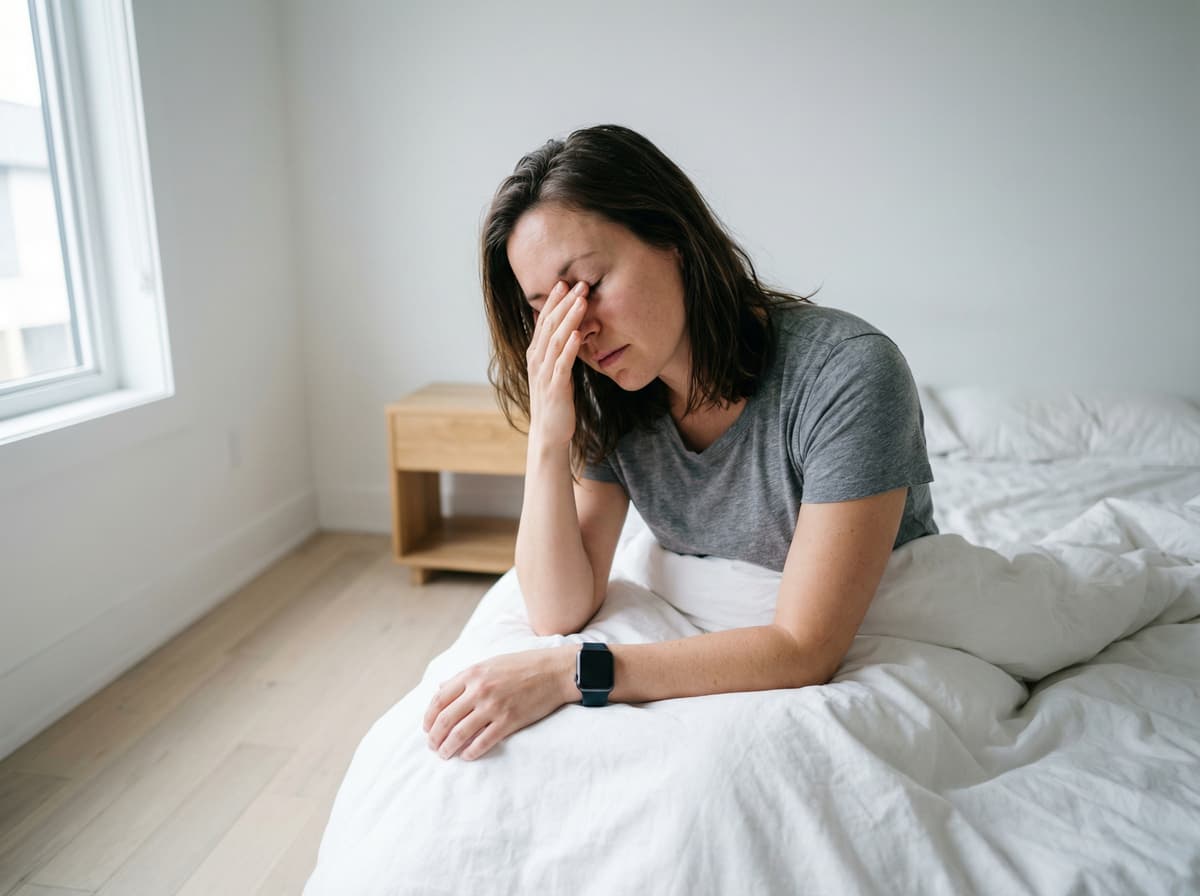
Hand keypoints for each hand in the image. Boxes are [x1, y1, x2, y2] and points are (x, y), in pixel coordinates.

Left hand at [422, 646, 575, 760]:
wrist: (554, 671)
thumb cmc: (523, 666)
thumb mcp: (490, 663)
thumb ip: (465, 677)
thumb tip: (441, 689)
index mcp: (472, 674)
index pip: (439, 700)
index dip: (429, 717)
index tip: (426, 728)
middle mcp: (479, 690)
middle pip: (445, 719)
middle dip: (434, 736)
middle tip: (432, 746)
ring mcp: (494, 706)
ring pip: (460, 733)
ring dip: (448, 747)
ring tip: (445, 754)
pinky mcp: (509, 721)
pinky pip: (483, 741)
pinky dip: (471, 752)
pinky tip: (467, 756)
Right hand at [526, 280, 588, 448]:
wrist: (549, 433)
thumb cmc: (555, 401)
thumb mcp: (554, 371)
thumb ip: (558, 351)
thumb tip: (568, 330)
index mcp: (536, 354)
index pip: (544, 321)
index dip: (554, 301)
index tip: (565, 282)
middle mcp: (537, 360)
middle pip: (550, 325)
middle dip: (565, 303)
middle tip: (579, 283)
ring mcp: (544, 374)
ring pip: (556, 340)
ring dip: (570, 319)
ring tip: (582, 301)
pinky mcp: (555, 388)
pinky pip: (563, 364)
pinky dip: (570, 347)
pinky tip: (580, 334)